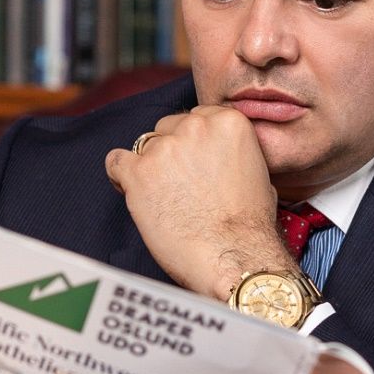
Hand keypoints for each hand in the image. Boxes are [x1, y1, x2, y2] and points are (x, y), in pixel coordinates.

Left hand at [104, 105, 292, 300]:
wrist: (233, 256)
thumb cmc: (249, 226)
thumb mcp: (257, 171)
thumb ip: (230, 151)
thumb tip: (215, 156)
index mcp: (227, 121)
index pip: (195, 118)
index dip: (192, 144)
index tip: (193, 164)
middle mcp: (194, 127)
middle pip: (168, 129)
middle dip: (172, 154)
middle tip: (179, 185)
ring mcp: (163, 148)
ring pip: (144, 146)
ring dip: (150, 167)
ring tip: (161, 196)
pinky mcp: (138, 172)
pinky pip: (116, 162)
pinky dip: (121, 177)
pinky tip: (133, 191)